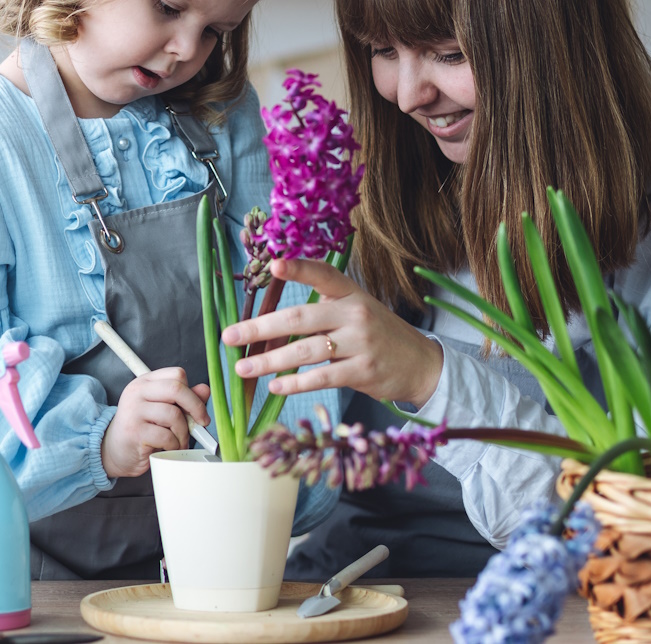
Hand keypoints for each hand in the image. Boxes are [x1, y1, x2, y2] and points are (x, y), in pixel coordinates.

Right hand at [101, 367, 211, 478]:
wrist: (114, 451)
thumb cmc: (141, 429)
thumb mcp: (162, 410)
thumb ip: (183, 400)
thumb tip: (205, 390)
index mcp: (145, 382)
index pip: (177, 375)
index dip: (192, 392)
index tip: (197, 409)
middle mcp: (137, 392)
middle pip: (176, 389)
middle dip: (195, 408)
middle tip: (201, 423)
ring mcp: (133, 410)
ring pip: (173, 415)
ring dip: (183, 433)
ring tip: (179, 442)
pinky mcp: (134, 431)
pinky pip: (166, 436)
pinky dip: (173, 445)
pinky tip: (168, 448)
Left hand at [222, 258, 443, 407]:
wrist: (420, 364)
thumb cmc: (377, 335)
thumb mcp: (355, 311)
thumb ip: (320, 312)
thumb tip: (266, 325)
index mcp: (349, 293)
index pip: (321, 274)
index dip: (297, 268)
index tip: (273, 265)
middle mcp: (354, 313)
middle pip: (299, 318)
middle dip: (259, 328)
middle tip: (229, 336)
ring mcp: (360, 342)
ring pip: (304, 350)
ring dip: (269, 361)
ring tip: (242, 368)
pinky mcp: (363, 370)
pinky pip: (321, 377)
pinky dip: (294, 383)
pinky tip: (275, 386)